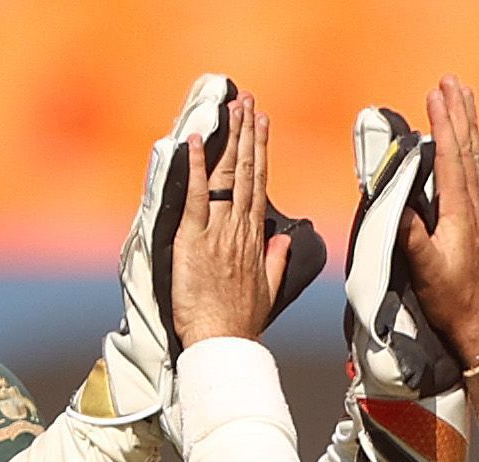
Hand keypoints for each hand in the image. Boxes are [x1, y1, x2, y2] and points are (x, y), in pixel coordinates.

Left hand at [171, 96, 291, 348]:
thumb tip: (283, 238)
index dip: (260, 152)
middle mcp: (240, 230)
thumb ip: (276, 261)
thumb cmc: (241, 323)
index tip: (262, 125)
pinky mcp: (195, 240)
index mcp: (255, 240)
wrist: (224, 342)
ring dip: (230, 139)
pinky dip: (197, 168)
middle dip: (248, 134)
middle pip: (247, 172)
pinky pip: (197, 197)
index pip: (259, 186)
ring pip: (228, 177)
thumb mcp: (269, 291)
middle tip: (248, 102)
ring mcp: (218, 233)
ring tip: (233, 109)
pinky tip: (197, 141)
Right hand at [401, 75, 478, 366]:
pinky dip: (470, 151)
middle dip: (458, 113)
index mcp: (460, 213)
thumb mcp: (426, 272)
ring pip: (474, 158)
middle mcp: (473, 208)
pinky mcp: (475, 225)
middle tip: (451, 80)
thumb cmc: (452, 302)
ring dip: (467, 125)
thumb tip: (396, 203)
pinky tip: (468, 146)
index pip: (451, 158)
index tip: (435, 92)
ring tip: (463, 97)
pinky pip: (475, 176)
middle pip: (467, 149)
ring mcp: (477, 215)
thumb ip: (411, 238)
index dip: (444, 124)